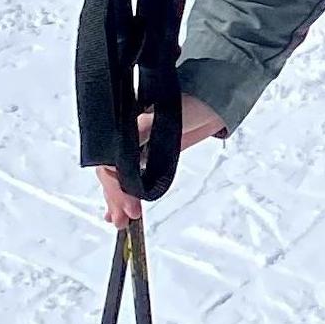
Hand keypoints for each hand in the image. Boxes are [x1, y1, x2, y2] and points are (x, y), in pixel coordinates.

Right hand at [98, 94, 226, 225]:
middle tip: (122, 221)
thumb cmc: (190, 105)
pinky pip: (134, 176)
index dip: (117, 188)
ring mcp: (138, 148)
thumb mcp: (163, 117)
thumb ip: (140, 134)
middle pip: (112, 173)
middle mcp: (126, 139)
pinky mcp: (151, 155)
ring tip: (119, 222)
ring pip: (121, 178)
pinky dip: (129, 193)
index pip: (109, 164)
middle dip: (116, 198)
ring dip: (117, 200)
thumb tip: (121, 153)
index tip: (129, 208)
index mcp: (122, 128)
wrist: (214, 101)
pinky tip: (126, 210)